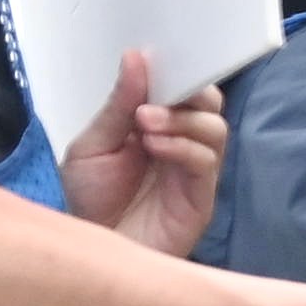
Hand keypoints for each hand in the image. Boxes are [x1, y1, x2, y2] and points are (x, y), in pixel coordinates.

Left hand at [64, 53, 225, 253]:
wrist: (91, 248)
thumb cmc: (91, 200)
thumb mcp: (93, 144)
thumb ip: (117, 105)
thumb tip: (136, 58)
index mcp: (156, 125)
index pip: (183, 88)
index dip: (176, 72)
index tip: (154, 63)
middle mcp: (181, 143)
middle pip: (209, 103)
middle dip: (188, 92)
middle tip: (153, 99)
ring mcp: (193, 170)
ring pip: (215, 128)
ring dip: (182, 120)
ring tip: (145, 124)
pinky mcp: (201, 197)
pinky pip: (207, 162)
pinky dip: (183, 147)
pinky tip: (154, 147)